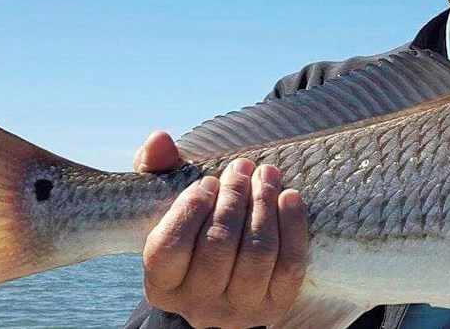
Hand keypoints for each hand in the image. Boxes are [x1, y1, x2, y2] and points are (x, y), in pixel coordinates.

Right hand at [134, 131, 309, 328]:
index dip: (190, 208)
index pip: (169, 247)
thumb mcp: (168, 202)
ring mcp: (239, 310)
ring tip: (266, 174)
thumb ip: (156, 169)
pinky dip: (293, 227)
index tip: (208, 181)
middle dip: (234, 198)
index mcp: (162, 285)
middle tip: (242, 167)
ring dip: (264, 206)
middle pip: (218, 247)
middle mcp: (198, 305)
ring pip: (257, 255)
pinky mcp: (275, 305)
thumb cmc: (192, 229)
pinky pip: (290, 266)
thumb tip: (159, 140)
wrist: (227, 278)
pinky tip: (289, 196)